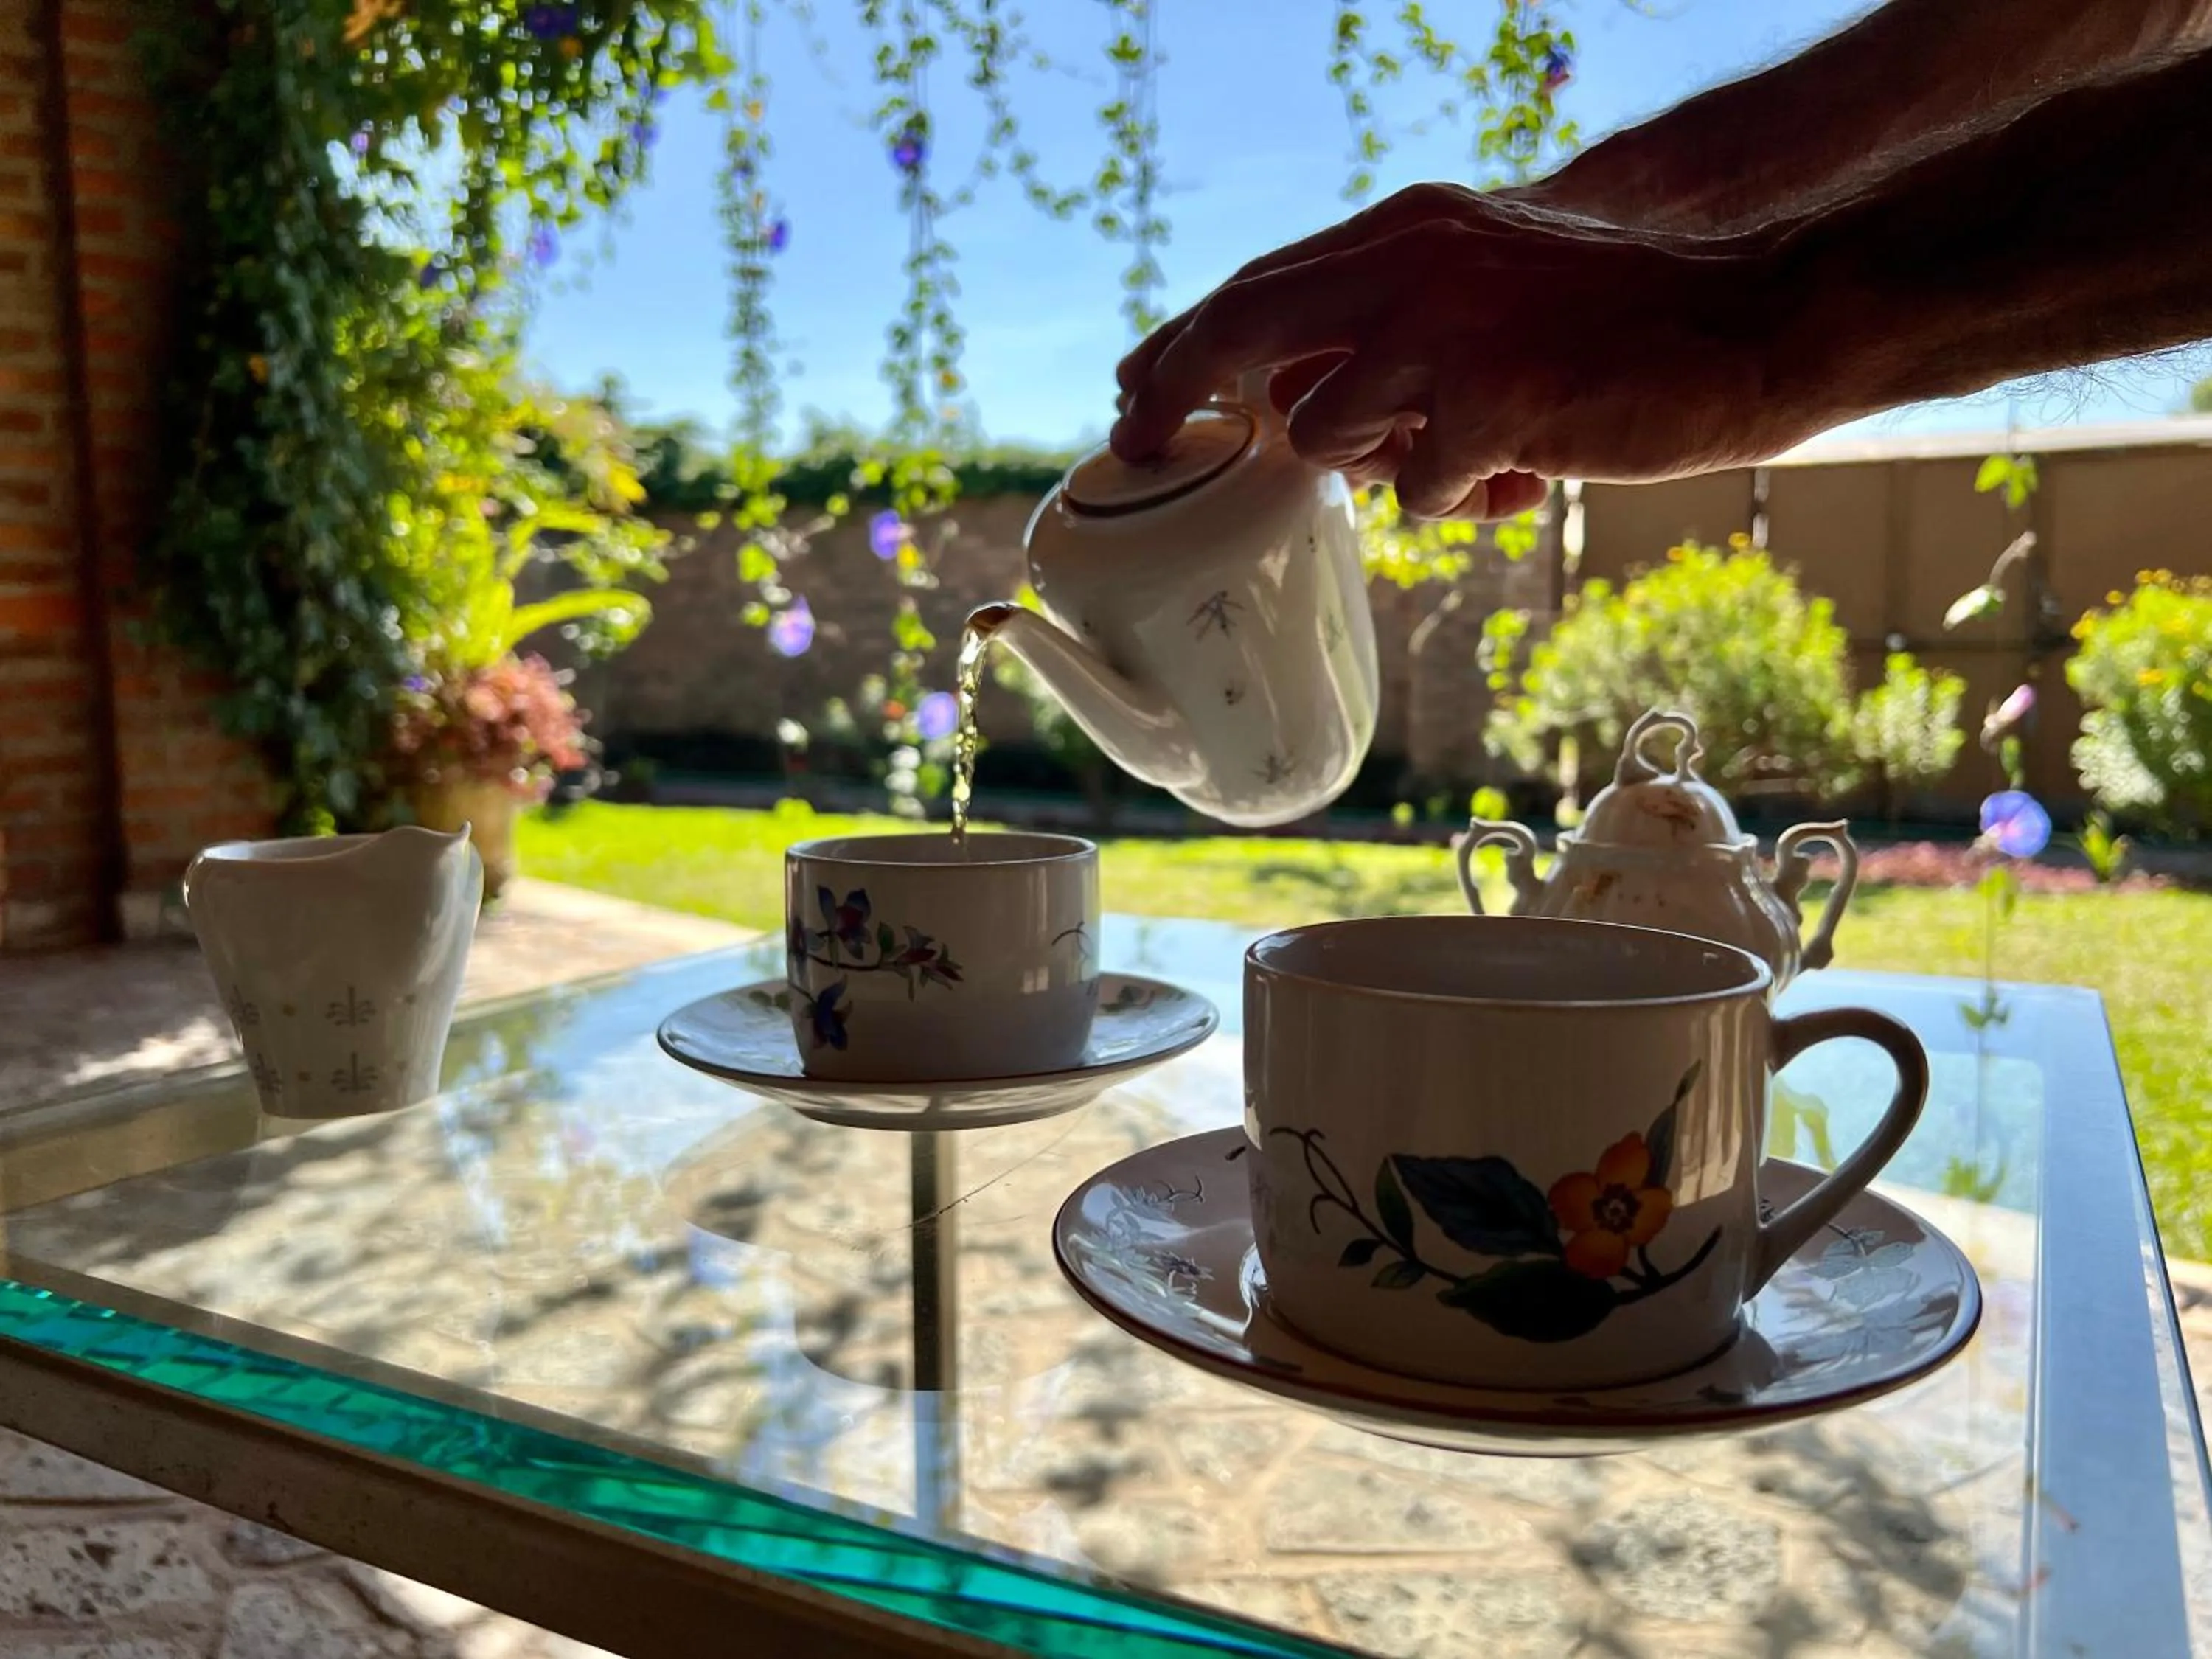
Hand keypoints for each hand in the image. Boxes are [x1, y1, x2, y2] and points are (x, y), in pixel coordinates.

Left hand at [1110, 183, 1803, 519]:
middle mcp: (1410, 262)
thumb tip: (1294, 399)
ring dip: (1374, 466)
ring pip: (1322, 433)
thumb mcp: (1484, 290)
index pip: (1259, 283)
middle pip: (1241, 330)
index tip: (1132, 390)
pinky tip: (1525, 467)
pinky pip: (1415, 492)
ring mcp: (1445, 329)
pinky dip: (1460, 500)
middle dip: (1173, 392)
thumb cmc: (1617, 327)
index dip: (1183, 341)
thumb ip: (1391, 326)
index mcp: (1408, 229)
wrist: (1748, 326)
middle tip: (1133, 446)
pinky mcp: (1487, 402)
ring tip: (1464, 448)